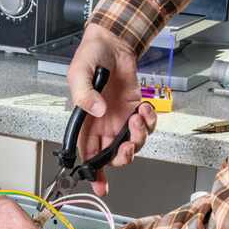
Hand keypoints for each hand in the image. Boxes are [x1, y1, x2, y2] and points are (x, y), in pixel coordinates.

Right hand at [68, 24, 156, 195]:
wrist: (112, 41)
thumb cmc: (90, 57)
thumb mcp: (78, 74)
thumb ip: (84, 96)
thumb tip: (98, 112)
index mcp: (85, 125)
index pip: (88, 156)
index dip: (94, 174)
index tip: (101, 187)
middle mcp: (103, 126)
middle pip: (113, 156)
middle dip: (123, 156)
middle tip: (127, 146)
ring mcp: (120, 120)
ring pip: (133, 144)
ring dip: (138, 136)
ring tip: (136, 116)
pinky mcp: (136, 110)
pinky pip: (147, 126)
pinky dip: (150, 121)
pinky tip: (144, 108)